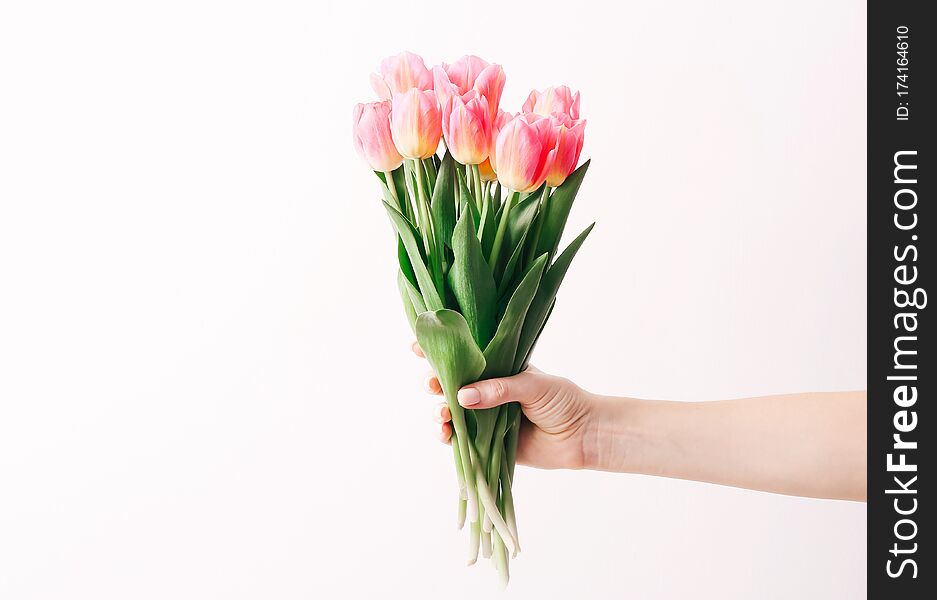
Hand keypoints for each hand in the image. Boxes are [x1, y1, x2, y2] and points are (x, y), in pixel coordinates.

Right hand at [412, 341, 597, 469]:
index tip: (416, 346)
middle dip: (435, 382)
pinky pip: (461, 441)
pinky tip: (445, 434)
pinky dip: (448, 437)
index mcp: (498, 370)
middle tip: (432, 384)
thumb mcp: (532, 384)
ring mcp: (486, 418)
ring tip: (442, 415)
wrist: (583, 435)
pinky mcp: (488, 444)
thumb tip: (462, 397)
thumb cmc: (563, 400)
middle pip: (451, 385)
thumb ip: (498, 389)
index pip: (465, 357)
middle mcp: (488, 392)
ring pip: (452, 413)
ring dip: (440, 412)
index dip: (440, 352)